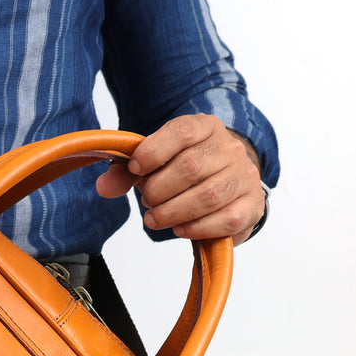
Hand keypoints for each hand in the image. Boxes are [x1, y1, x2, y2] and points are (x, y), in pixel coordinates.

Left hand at [96, 114, 265, 245]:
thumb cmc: (184, 170)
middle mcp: (229, 148)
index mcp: (205, 127)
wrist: (226, 183)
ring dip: (173, 212)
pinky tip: (180, 228)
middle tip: (147, 201)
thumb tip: (103, 186)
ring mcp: (245, 176)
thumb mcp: (154, 162)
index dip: (153, 152)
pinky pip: (226, 219)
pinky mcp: (252, 205)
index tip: (135, 168)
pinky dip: (197, 228)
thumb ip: (125, 172)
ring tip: (155, 218)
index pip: (181, 132)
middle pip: (191, 167)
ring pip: (207, 195)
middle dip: (158, 190)